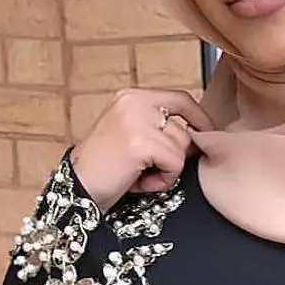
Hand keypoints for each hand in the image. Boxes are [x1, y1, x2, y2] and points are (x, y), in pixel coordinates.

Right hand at [70, 88, 213, 212]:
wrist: (78, 188)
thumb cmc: (104, 168)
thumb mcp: (131, 135)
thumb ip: (158, 126)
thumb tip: (199, 134)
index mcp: (131, 96)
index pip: (180, 99)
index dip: (198, 119)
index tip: (206, 135)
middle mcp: (134, 102)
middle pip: (184, 129)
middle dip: (175, 156)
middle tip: (148, 169)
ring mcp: (137, 121)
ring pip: (182, 147)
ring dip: (167, 170)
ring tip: (140, 175)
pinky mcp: (140, 143)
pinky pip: (175, 163)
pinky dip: (163, 179)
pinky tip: (139, 182)